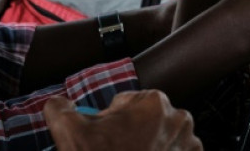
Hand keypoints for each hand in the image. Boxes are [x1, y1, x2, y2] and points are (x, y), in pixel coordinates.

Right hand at [43, 91, 201, 150]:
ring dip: (150, 148)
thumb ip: (59, 107)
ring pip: (162, 139)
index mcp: (154, 103)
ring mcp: (191, 146)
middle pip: (146, 121)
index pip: (124, 104)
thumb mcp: (69, 131)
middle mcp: (179, 120)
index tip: (105, 139)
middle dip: (132, 134)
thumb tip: (59, 102)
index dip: (109, 122)